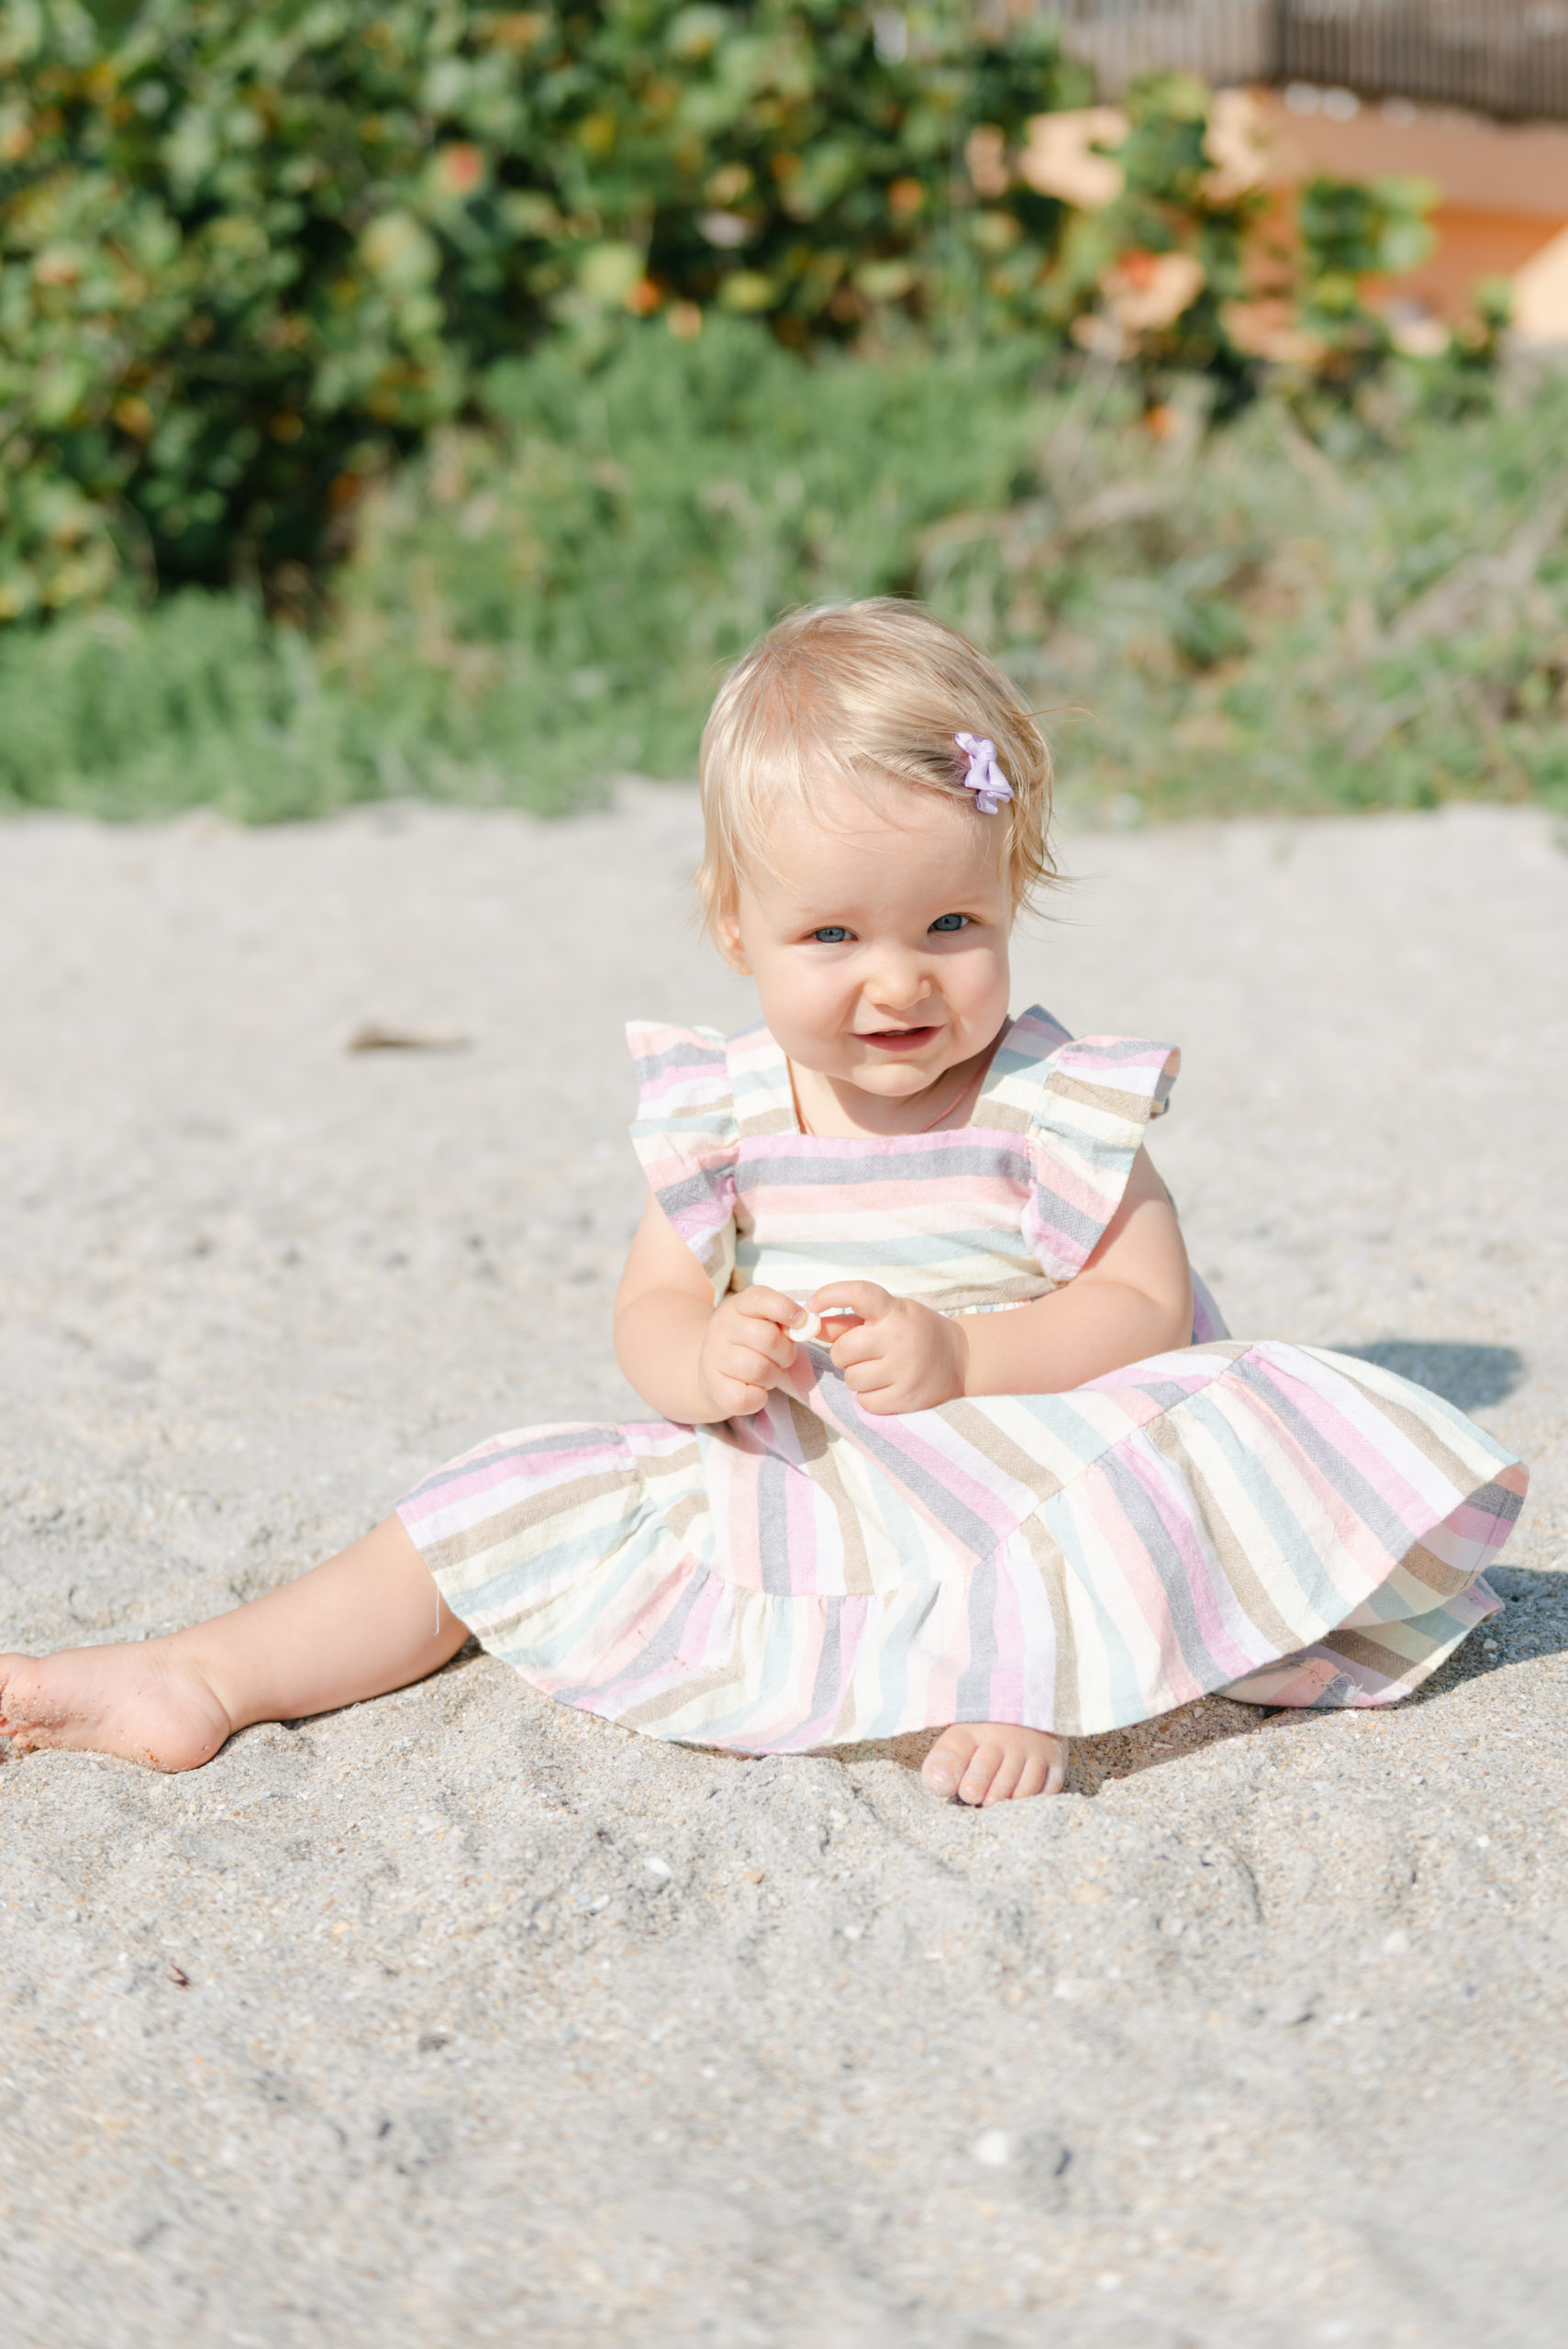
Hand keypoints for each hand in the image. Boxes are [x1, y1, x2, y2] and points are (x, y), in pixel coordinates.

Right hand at [695, 1286, 800, 1421]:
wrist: (710, 1371)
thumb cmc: (748, 1343)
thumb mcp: (762, 1321)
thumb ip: (784, 1319)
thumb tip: (805, 1324)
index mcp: (737, 1306)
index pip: (761, 1299)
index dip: (786, 1310)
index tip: (800, 1321)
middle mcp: (722, 1328)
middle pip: (769, 1339)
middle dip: (786, 1353)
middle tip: (782, 1358)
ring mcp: (715, 1358)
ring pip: (760, 1370)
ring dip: (773, 1376)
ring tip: (767, 1374)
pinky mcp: (715, 1389)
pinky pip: (748, 1397)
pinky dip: (759, 1397)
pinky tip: (755, 1390)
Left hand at [812, 1282, 967, 1415]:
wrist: (961, 1359)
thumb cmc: (914, 1332)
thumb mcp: (890, 1315)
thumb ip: (849, 1321)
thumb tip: (810, 1327)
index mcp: (895, 1311)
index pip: (860, 1294)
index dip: (830, 1295)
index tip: (811, 1305)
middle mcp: (900, 1338)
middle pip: (843, 1350)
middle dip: (844, 1353)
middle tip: (863, 1352)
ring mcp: (904, 1370)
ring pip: (851, 1378)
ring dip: (857, 1376)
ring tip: (880, 1369)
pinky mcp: (906, 1398)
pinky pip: (865, 1401)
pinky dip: (869, 1396)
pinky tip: (888, 1385)